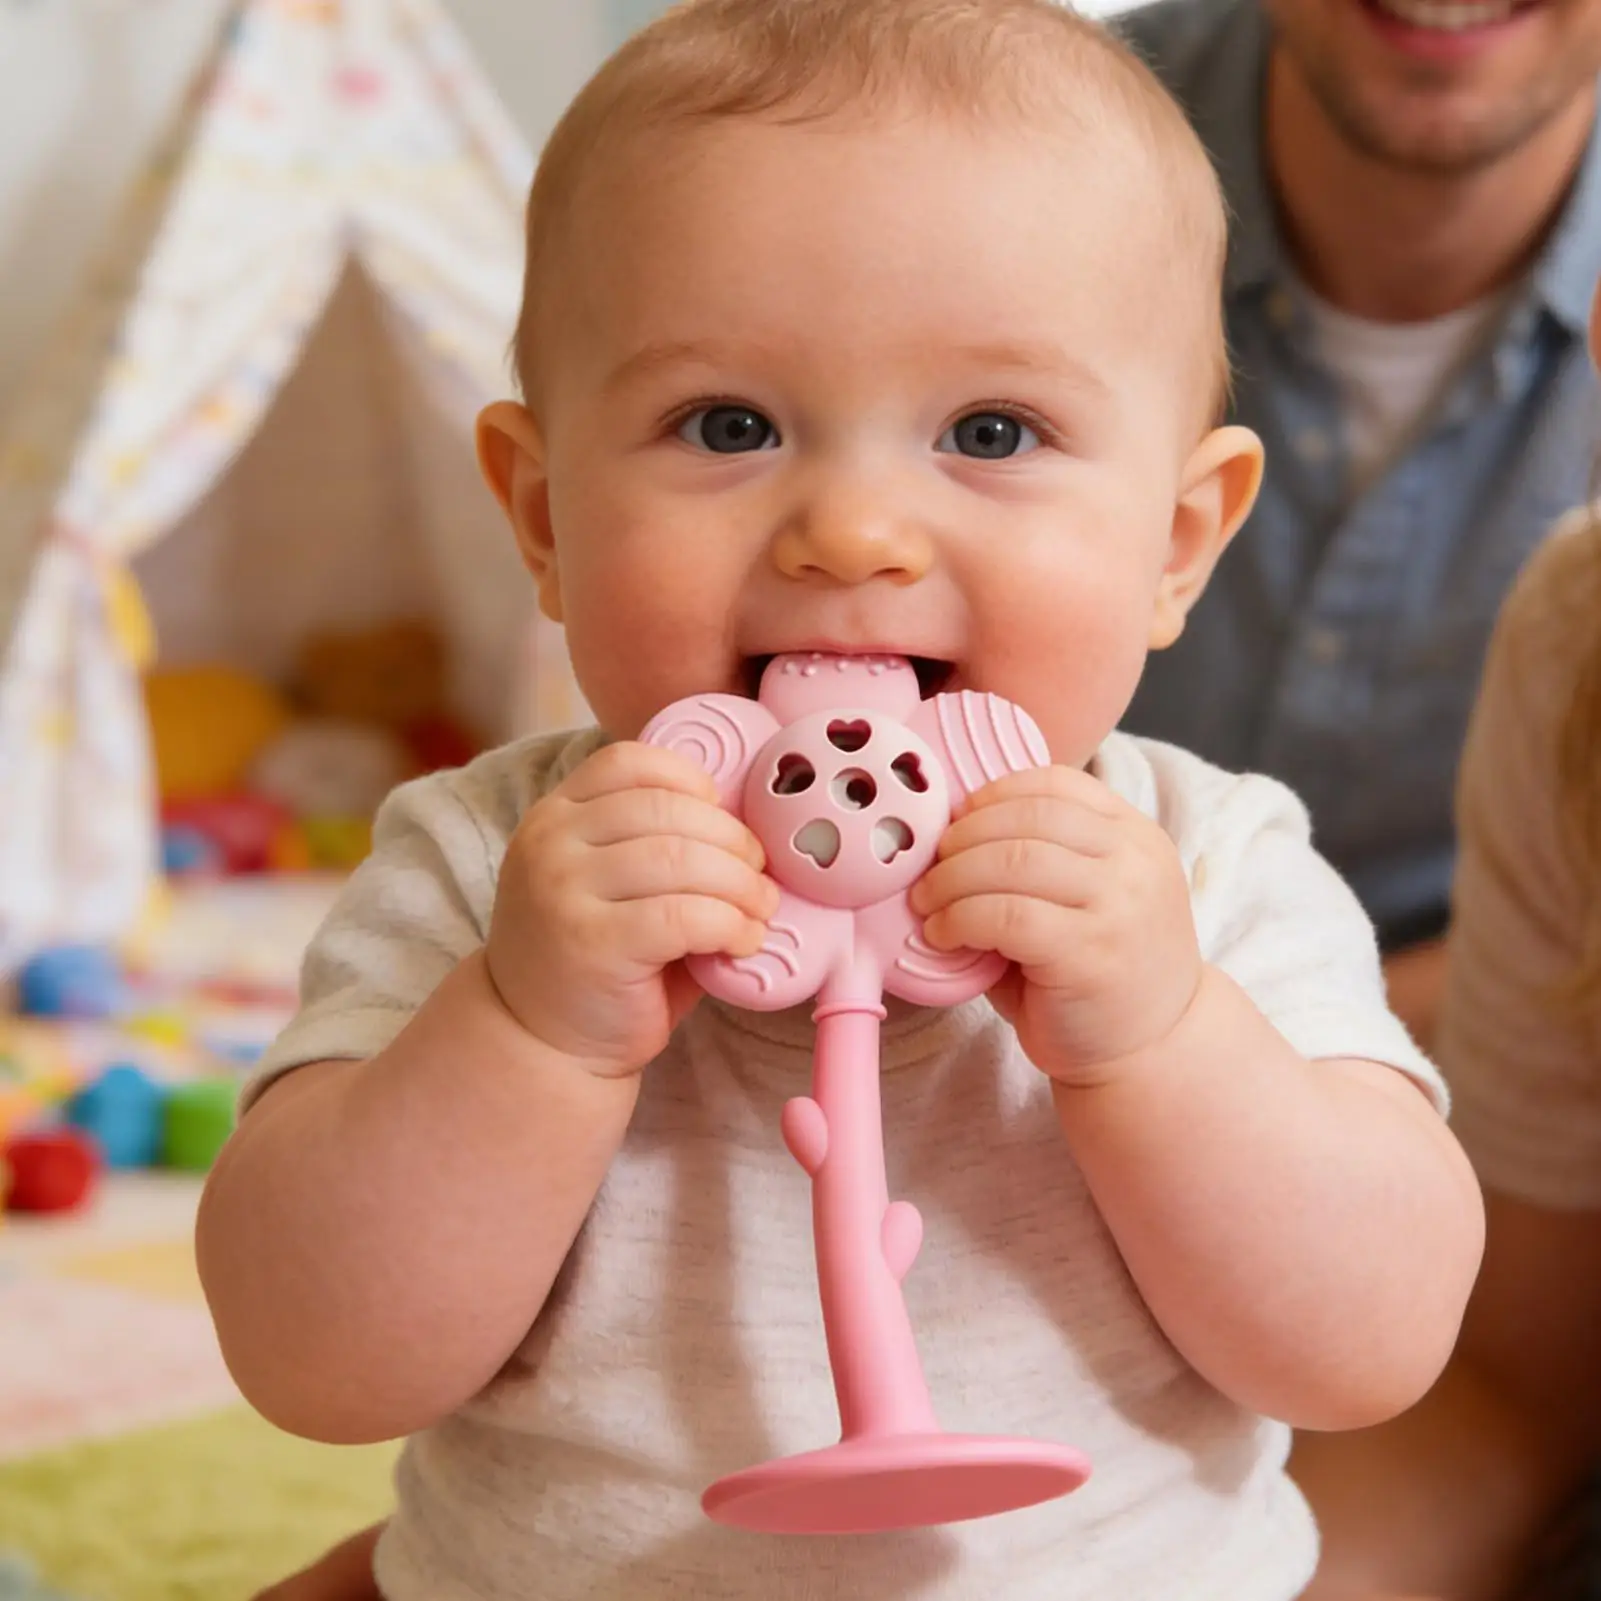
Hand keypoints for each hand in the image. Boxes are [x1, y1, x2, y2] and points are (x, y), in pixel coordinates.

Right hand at [486, 741, 778, 1075]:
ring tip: (760, 909)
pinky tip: (742, 941)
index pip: (629, 763)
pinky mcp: (593, 944)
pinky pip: (683, 914)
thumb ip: (656, 845)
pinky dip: (729, 924)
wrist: (539, 1044)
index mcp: (554, 816)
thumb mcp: (609, 885)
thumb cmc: (595, 960)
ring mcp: (563, 892)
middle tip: (760, 874)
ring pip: (679, 858)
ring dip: (739, 884)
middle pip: (666, 809)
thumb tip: (748, 827)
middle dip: (732, 839)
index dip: (690, 780)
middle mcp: (549, 844)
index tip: (723, 817)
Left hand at [909, 765, 1200, 1084]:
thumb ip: (1037, 859)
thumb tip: (947, 834)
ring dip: (953, 878)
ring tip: (928, 901)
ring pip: (1014, 860)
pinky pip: (1007, 915)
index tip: (956, 820)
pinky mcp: (1089, 953)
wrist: (1151, 1051)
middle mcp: (1134, 861)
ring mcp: (1118, 906)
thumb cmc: (1098, 974)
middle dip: (964, 837)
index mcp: (1135, 835)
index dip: (994, 795)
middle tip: (931, 867)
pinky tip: (944, 933)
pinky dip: (961, 918)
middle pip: (1028, 817)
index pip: (1057, 783)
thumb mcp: (1083, 898)